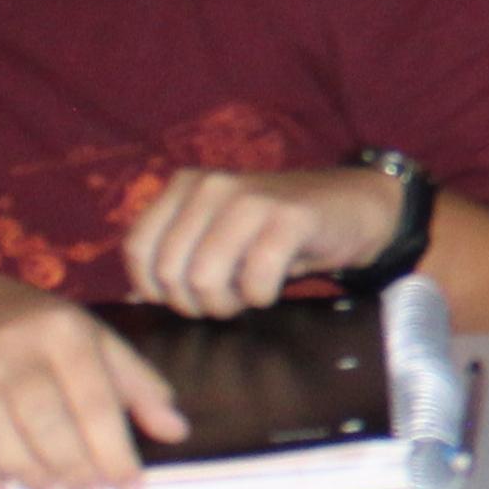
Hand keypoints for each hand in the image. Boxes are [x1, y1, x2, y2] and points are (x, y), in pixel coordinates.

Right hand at [0, 274, 185, 488]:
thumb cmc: (38, 330)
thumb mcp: (94, 340)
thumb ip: (137, 385)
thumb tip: (175, 430)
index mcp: (64, 331)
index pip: (95, 404)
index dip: (115, 454)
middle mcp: (12, 347)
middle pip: (46, 425)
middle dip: (74, 470)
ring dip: (29, 476)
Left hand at [118, 161, 398, 315]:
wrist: (350, 207)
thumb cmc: (276, 232)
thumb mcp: (219, 236)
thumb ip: (179, 257)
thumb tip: (137, 301)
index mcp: (184, 186)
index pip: (137, 249)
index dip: (155, 289)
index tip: (185, 298)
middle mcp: (210, 185)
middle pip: (171, 271)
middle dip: (196, 303)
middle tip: (226, 300)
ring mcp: (249, 197)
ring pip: (205, 277)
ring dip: (228, 304)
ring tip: (247, 295)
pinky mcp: (288, 216)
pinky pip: (255, 278)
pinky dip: (262, 296)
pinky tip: (273, 287)